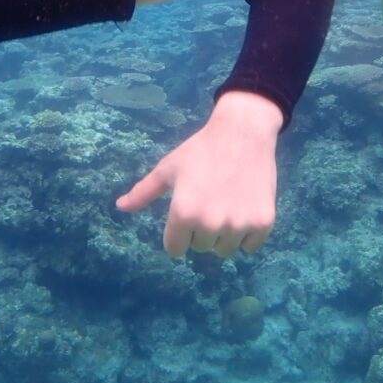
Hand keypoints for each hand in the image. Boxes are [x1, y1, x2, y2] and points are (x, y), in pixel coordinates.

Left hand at [116, 91, 281, 257]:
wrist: (243, 133)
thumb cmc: (201, 149)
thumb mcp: (169, 169)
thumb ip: (144, 192)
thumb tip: (120, 207)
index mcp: (184, 214)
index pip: (175, 249)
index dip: (178, 232)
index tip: (187, 212)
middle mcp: (210, 224)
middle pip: (201, 247)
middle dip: (202, 230)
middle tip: (210, 199)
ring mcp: (239, 225)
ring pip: (225, 250)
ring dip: (224, 234)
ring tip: (227, 203)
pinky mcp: (263, 223)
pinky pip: (250, 246)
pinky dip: (248, 234)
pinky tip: (245, 207)